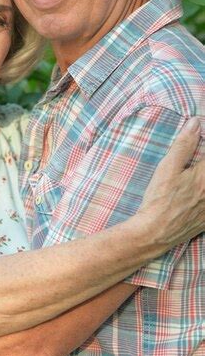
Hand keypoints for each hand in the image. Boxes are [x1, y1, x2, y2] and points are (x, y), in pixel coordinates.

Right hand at [140, 117, 204, 246]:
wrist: (156, 232)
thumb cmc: (159, 199)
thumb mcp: (167, 168)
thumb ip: (184, 144)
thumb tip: (195, 123)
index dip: (203, 147)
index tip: (201, 147)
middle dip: (202, 165)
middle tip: (192, 169)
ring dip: (202, 182)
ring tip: (196, 181)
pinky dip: (204, 196)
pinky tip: (197, 193)